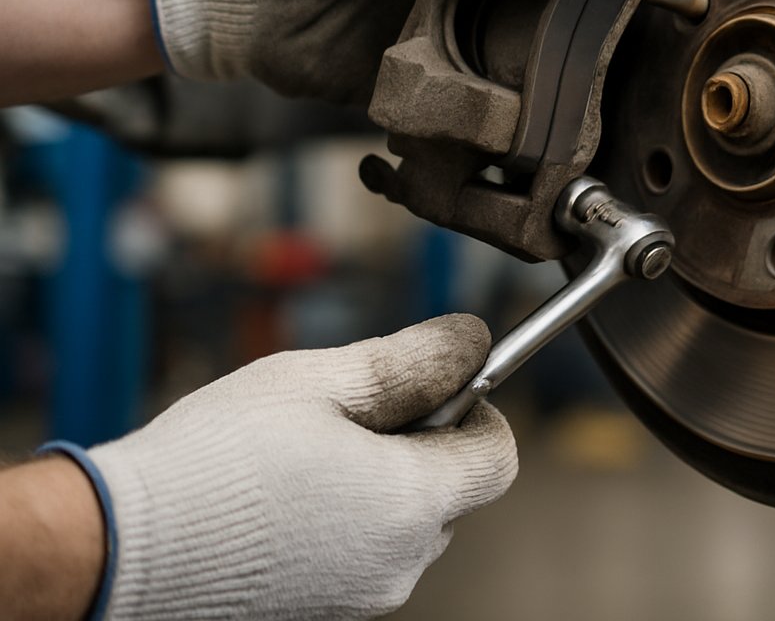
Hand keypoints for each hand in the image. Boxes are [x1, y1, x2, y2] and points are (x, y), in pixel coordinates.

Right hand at [86, 315, 515, 619]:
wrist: (116, 551)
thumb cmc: (215, 460)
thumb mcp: (320, 382)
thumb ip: (412, 361)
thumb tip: (473, 340)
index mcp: (412, 502)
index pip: (498, 457)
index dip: (476, 411)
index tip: (432, 386)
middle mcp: (399, 564)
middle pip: (451, 492)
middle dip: (419, 445)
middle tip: (345, 416)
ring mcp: (359, 599)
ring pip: (402, 526)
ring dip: (376, 485)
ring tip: (299, 459)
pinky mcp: (320, 614)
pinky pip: (359, 557)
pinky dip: (341, 523)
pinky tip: (280, 500)